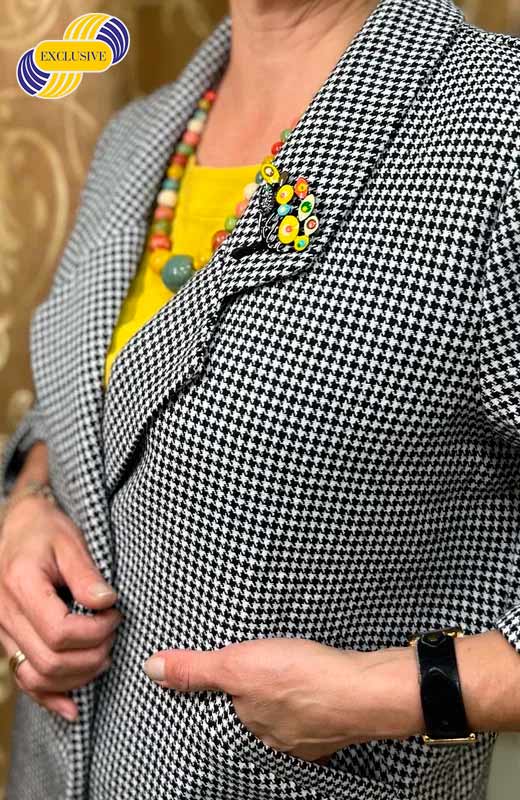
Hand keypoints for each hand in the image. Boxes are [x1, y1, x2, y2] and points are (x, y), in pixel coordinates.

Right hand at [0, 495, 121, 721]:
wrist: (16, 527)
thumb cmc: (44, 530)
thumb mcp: (69, 540)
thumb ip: (86, 573)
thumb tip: (107, 602)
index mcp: (20, 584)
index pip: (59, 631)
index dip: (95, 631)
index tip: (115, 615)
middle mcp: (5, 614)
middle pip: (50, 660)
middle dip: (92, 655)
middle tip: (114, 634)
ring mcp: (2, 632)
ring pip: (37, 677)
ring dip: (77, 676)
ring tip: (103, 654)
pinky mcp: (7, 642)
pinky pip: (23, 681)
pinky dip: (49, 697)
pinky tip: (73, 708)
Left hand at [143, 637, 424, 761]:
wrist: (364, 689)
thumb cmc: (301, 677)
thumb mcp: (238, 665)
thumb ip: (196, 670)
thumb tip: (152, 669)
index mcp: (249, 727)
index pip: (226, 712)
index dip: (224, 693)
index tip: (228, 674)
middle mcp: (277, 740)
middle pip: (257, 715)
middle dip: (256, 696)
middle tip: (258, 671)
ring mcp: (309, 737)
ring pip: (287, 716)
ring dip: (286, 698)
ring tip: (285, 675)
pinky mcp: (336, 724)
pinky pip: (316, 714)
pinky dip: (313, 700)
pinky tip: (316, 686)